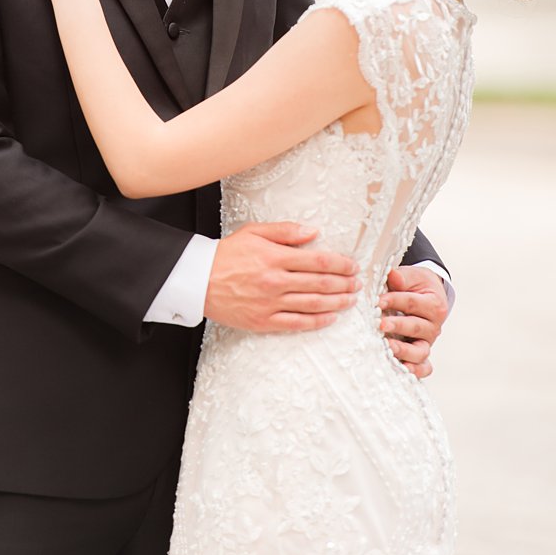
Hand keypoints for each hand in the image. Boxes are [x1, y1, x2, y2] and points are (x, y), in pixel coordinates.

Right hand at [204, 222, 360, 332]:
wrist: (197, 280)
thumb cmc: (225, 254)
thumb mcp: (252, 232)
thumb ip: (284, 231)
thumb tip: (313, 231)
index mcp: (273, 257)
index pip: (317, 260)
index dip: (340, 263)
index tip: (352, 265)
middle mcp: (274, 281)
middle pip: (320, 283)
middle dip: (344, 283)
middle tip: (358, 283)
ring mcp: (269, 303)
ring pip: (313, 304)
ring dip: (337, 302)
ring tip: (351, 299)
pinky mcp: (263, 321)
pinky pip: (297, 323)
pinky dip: (317, 321)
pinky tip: (331, 317)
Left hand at [380, 266, 449, 378]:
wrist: (426, 295)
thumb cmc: (414, 285)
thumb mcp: (411, 277)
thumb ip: (402, 278)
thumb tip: (392, 276)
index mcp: (433, 304)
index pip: (412, 303)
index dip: (394, 301)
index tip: (377, 301)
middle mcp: (433, 326)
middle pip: (416, 327)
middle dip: (397, 326)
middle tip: (380, 324)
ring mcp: (427, 342)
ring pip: (420, 350)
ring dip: (403, 349)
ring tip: (387, 346)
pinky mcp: (421, 354)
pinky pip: (424, 367)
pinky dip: (415, 370)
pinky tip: (402, 369)